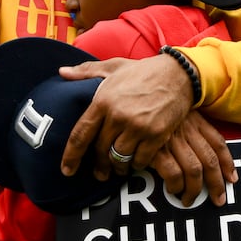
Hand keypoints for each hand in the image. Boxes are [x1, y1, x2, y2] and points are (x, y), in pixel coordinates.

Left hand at [59, 55, 192, 180]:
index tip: (67, 170)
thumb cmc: (143, 71)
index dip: (71, 156)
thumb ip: (85, 71)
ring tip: (117, 169)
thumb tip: (62, 73)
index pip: (80, 135)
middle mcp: (118, 116)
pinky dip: (137, 164)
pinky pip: (141, 160)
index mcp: (103, 100)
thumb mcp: (113, 67)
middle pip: (100, 150)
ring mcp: (138, 127)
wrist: (179, 74)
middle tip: (99, 173)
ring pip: (120, 158)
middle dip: (98, 165)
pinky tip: (136, 161)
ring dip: (117, 167)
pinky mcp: (156, 134)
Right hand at [149, 112, 237, 206]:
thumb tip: (199, 150)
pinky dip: (175, 186)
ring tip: (188, 200)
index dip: (227, 163)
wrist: (129, 98)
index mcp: (194, 120)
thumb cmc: (149, 106)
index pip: (218, 143)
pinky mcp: (156, 150)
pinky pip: (173, 174)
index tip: (232, 179)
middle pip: (210, 160)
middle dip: (217, 184)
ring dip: (194, 190)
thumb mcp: (174, 110)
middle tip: (218, 200)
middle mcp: (187, 130)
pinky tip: (171, 190)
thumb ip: (186, 125)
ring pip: (194, 171)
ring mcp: (172, 140)